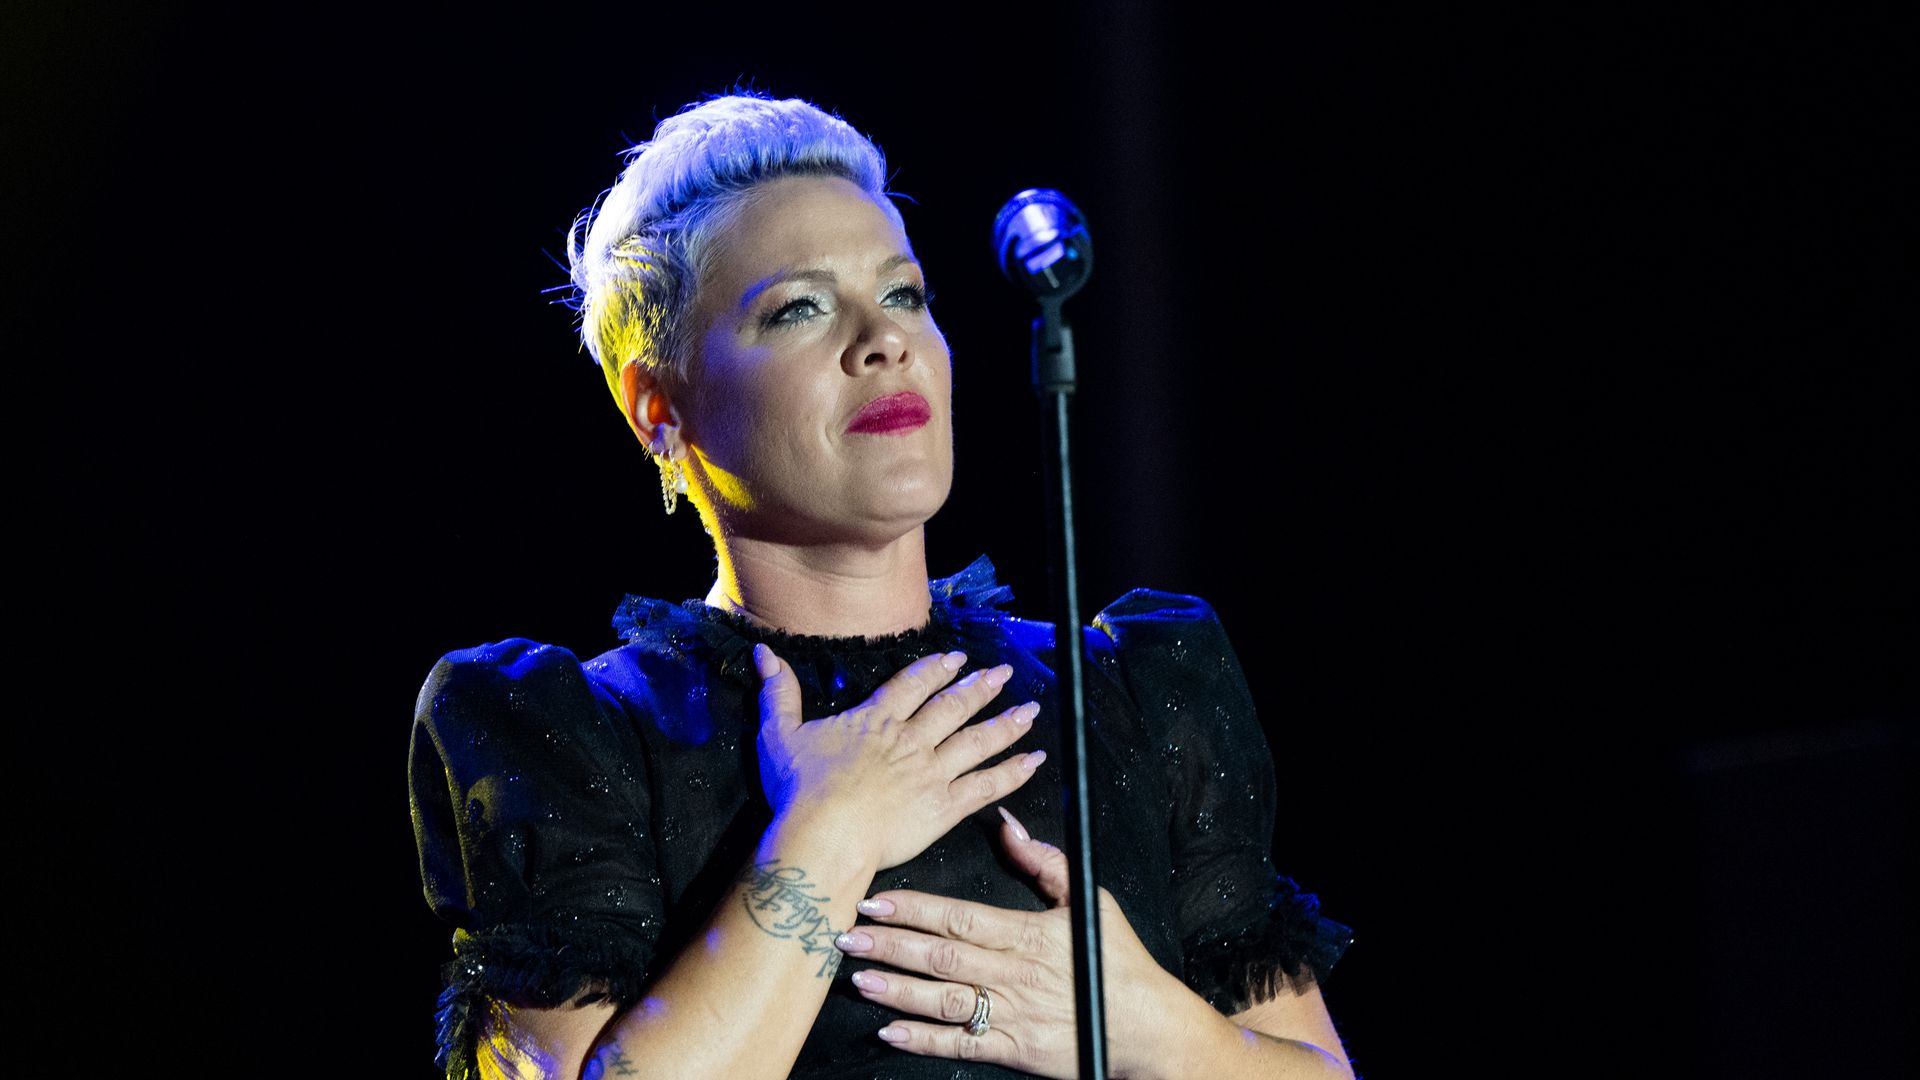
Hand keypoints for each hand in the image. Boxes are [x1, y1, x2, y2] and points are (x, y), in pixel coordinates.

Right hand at [755, 645, 1046, 872]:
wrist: (824, 834)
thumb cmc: (799, 790)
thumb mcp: (780, 735)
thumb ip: (778, 693)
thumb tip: (764, 653)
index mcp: (875, 721)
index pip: (912, 686)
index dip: (936, 670)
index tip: (957, 659)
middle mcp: (910, 741)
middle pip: (953, 708)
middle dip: (981, 688)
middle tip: (1005, 674)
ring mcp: (931, 773)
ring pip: (976, 742)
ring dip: (1006, 725)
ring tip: (1029, 711)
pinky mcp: (944, 808)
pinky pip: (985, 787)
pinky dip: (1012, 774)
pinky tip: (1032, 762)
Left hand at [834, 808, 1191, 1079]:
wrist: (1149, 1027)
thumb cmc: (1117, 960)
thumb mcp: (1087, 898)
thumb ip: (1044, 861)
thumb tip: (1007, 823)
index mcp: (1028, 934)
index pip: (960, 917)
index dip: (915, 909)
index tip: (876, 901)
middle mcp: (1015, 974)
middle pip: (942, 956)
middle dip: (891, 945)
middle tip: (847, 936)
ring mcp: (1012, 1015)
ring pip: (944, 1000)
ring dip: (898, 990)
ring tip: (860, 978)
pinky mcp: (1015, 1050)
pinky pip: (962, 1045)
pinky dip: (924, 1040)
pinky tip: (890, 1031)